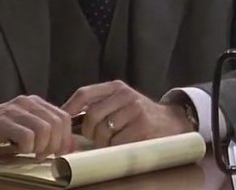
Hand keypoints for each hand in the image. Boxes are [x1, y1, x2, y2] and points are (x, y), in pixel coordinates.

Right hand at [0, 96, 75, 158]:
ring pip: (44, 129)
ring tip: (33, 154)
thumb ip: (50, 136)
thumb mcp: (28, 133)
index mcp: (36, 103)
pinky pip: (26, 135)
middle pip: (56, 123)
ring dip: (42, 147)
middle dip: (55, 144)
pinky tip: (20, 151)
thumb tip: (74, 145)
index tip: (60, 152)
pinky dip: (28, 148)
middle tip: (45, 155)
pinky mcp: (1, 122)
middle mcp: (26, 102)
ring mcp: (13, 110)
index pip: (63, 117)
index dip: (66, 137)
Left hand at [61, 81, 190, 146]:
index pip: (85, 93)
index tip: (63, 120)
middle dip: (89, 132)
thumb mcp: (121, 102)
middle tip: (97, 138)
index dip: (69, 107)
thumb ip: (100, 105)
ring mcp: (135, 110)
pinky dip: (116, 148)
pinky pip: (116, 142)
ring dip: (104, 142)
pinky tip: (124, 144)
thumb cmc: (139, 115)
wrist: (172, 121)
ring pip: (103, 132)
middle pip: (91, 116)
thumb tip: (67, 120)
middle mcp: (125, 95)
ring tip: (113, 140)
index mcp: (116, 87)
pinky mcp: (142, 126)